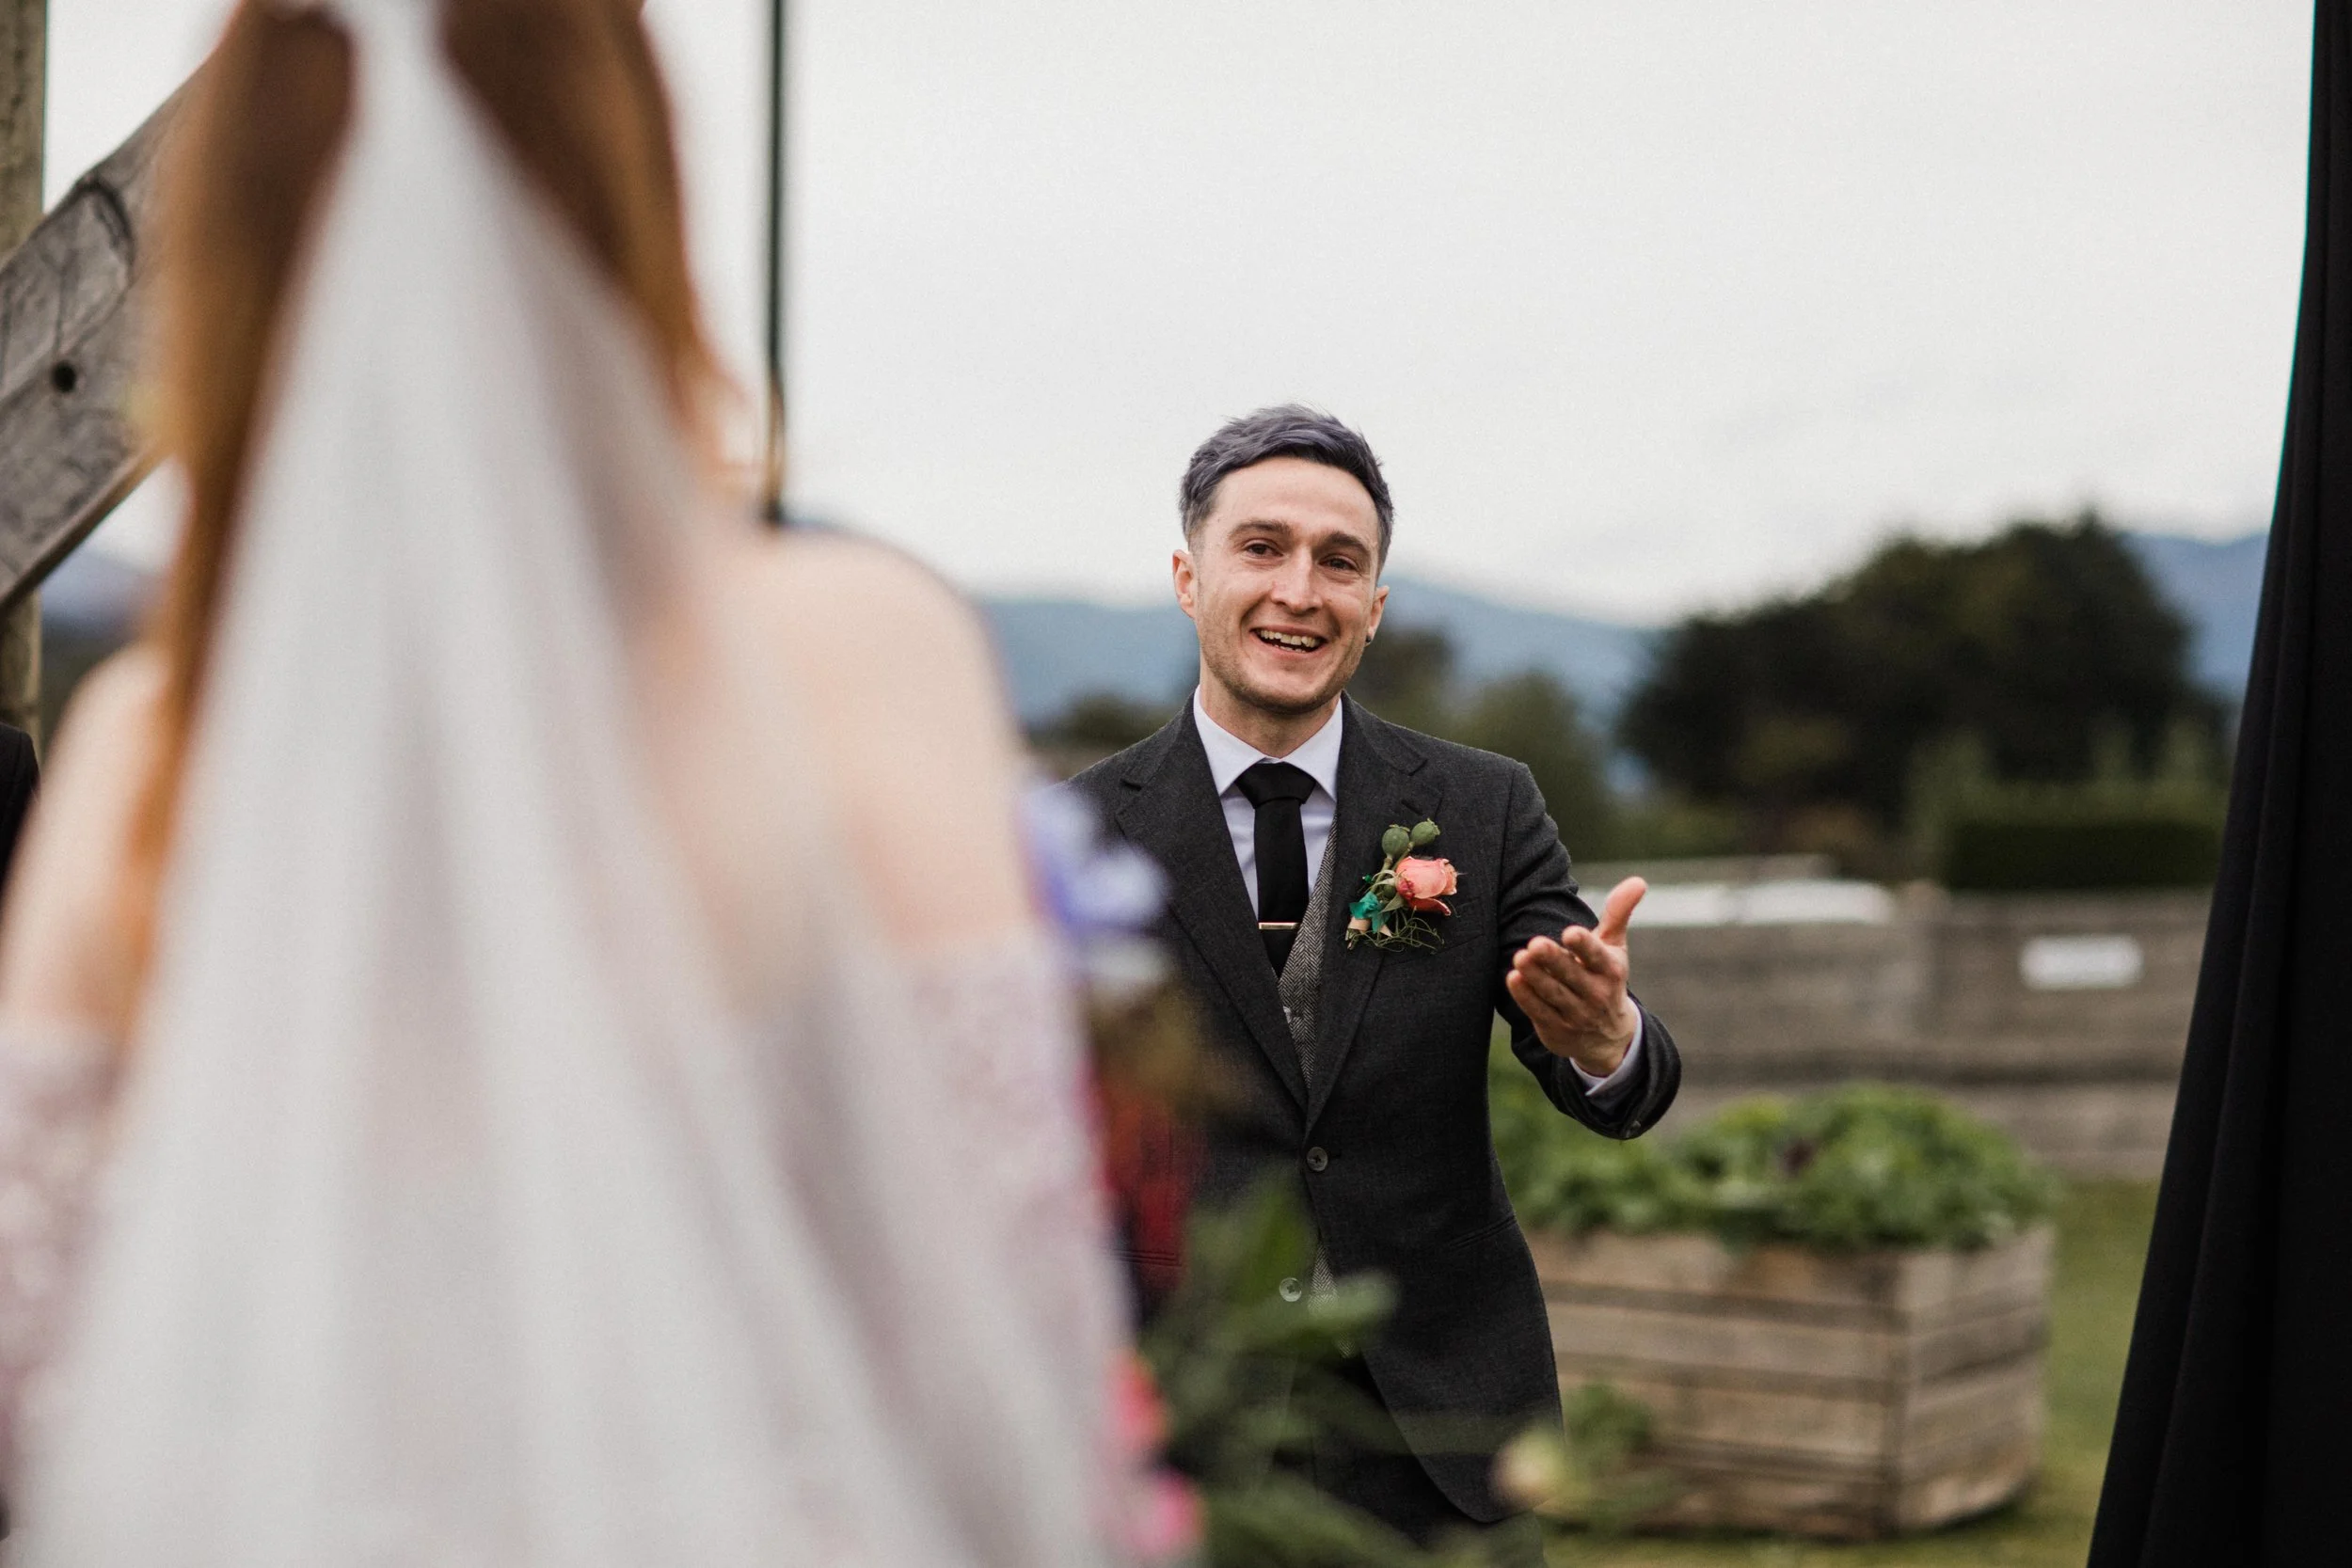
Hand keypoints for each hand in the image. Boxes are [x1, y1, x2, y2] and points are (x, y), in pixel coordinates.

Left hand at [1505, 878, 1645, 1079]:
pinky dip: (1526, 997)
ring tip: (1519, 957)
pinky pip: (1539, 1012)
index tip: (1570, 932)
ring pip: (1553, 994)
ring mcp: (1576, 1014)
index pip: (1597, 956)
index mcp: (1610, 970)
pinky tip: (1512, 978)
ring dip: (1535, 977)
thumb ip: (1618, 913)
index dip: (1585, 945)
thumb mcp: (1615, 947)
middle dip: (1554, 960)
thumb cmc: (1606, 978)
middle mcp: (1596, 994)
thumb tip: (1639, 880)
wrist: (1607, 1037)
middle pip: (1571, 975)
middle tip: (1534, 944)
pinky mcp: (1556, 1029)